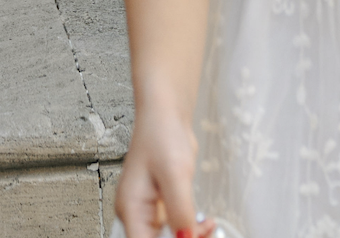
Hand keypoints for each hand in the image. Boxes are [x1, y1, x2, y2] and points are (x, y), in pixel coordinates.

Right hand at [114, 106, 212, 237]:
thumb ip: (180, 210)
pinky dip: (193, 231)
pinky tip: (205, 224)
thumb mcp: (174, 174)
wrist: (167, 113)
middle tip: (202, 233)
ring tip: (208, 228)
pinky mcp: (164, 207)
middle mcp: (137, 214)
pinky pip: (178, 230)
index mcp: (131, 208)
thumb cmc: (161, 133)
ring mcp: (151, 211)